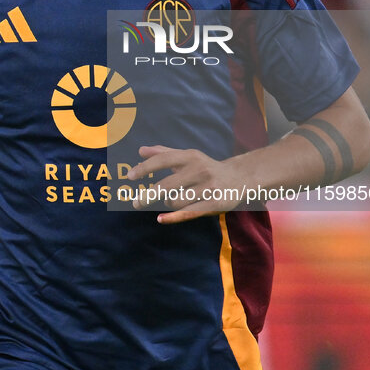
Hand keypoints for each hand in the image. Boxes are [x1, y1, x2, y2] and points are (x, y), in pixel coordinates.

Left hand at [127, 144, 243, 223]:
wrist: (240, 177)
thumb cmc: (206, 167)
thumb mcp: (187, 157)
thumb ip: (163, 153)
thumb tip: (140, 151)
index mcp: (191, 156)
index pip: (163, 159)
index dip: (145, 168)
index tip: (130, 176)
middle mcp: (199, 170)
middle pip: (167, 185)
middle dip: (149, 195)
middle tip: (135, 203)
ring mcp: (208, 187)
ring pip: (176, 201)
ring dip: (168, 203)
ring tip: (172, 201)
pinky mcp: (215, 203)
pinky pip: (189, 212)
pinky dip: (173, 217)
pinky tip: (160, 219)